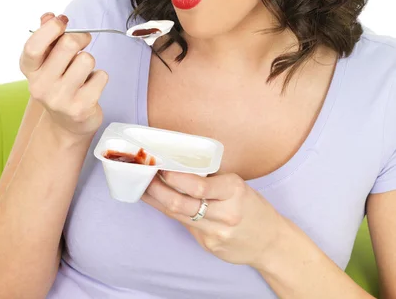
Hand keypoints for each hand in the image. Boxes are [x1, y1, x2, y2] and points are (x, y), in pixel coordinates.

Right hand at [19, 12, 108, 139]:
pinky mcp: (80, 108)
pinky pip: (101, 76)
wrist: (67, 122)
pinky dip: (99, 77)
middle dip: (80, 38)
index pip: (34, 46)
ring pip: (87, 59)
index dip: (52, 28)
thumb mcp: (48, 59)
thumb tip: (49, 16)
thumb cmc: (59, 82)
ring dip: (89, 61)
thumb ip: (47, 36)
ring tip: (82, 72)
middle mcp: (40, 85)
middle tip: (82, 43)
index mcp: (29, 69)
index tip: (63, 21)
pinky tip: (90, 86)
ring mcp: (59, 99)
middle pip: (68, 44)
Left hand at [142, 170, 283, 267]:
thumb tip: (177, 167)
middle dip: (157, 189)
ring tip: (144, 187)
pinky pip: (186, 226)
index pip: (198, 185)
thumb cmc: (251, 206)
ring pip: (178, 216)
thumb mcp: (237, 186)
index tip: (160, 166)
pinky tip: (161, 202)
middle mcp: (225, 213)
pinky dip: (171, 212)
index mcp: (234, 190)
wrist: (270, 241)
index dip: (174, 177)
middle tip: (143, 175)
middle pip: (182, 203)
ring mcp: (216, 233)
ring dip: (158, 200)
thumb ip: (211, 180)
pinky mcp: (210, 246)